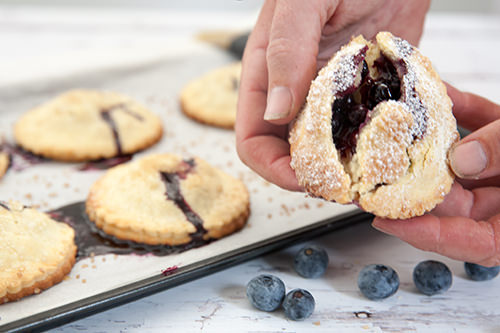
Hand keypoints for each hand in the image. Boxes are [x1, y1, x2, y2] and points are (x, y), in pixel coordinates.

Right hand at [235, 0, 429, 190]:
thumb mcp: (304, 1)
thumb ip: (286, 51)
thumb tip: (275, 110)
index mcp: (267, 75)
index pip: (253, 140)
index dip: (273, 168)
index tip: (307, 179)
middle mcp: (296, 92)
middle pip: (292, 154)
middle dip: (316, 176)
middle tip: (350, 185)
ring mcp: (331, 96)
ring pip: (330, 149)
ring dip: (349, 167)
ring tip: (378, 173)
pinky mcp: (365, 93)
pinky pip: (365, 129)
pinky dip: (379, 145)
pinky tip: (398, 148)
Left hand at [373, 84, 499, 265]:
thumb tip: (462, 159)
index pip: (470, 242)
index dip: (425, 234)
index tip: (384, 219)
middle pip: (454, 199)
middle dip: (414, 180)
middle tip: (375, 166)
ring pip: (462, 160)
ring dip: (432, 141)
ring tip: (395, 125)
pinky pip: (481, 126)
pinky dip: (462, 110)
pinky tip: (438, 92)